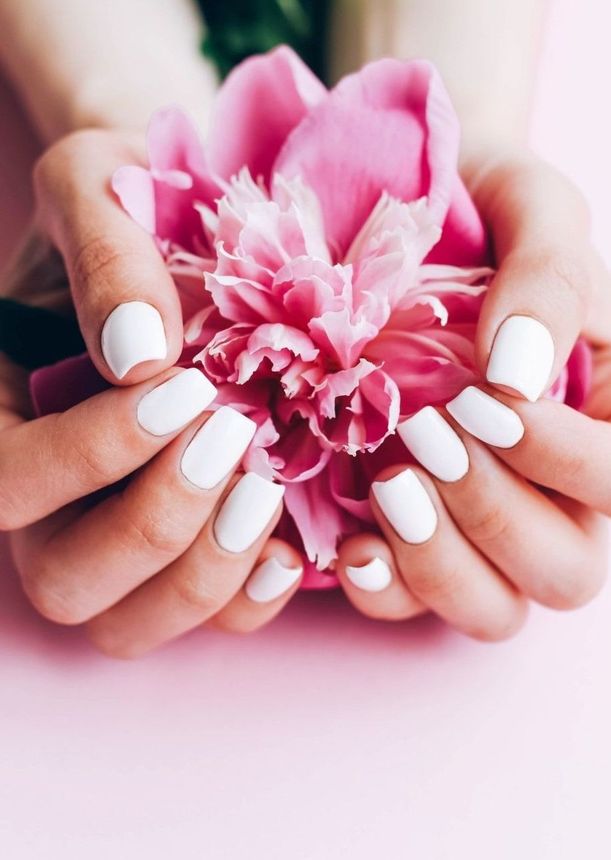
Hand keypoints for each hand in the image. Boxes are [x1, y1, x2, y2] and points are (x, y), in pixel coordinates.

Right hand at [2, 130, 302, 656]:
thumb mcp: (99, 189)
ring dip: (203, 575)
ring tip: (262, 491)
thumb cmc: (127, 201)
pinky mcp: (192, 544)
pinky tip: (292, 544)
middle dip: (151, 525)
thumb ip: (103, 256)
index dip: (89, 455)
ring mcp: (119, 534)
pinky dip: (251, 596)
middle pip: (63, 581)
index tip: (181, 389)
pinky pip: (209, 617)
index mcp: (2, 418)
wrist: (183, 226)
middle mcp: (53, 501)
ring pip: (130, 625)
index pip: (6, 484)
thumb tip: (138, 355)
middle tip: (226, 441)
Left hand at [334, 150, 609, 638]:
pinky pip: (406, 601)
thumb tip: (521, 373)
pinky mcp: (402, 527)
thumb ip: (552, 276)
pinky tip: (350, 545)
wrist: (399, 210)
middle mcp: (549, 489)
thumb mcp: (533, 208)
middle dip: (496, 516)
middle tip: (430, 439)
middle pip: (565, 572)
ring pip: (492, 608)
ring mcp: (473, 519)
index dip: (564, 460)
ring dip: (442, 566)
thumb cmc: (483, 205)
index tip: (489, 399)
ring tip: (390, 487)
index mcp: (601, 421)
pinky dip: (381, 585)